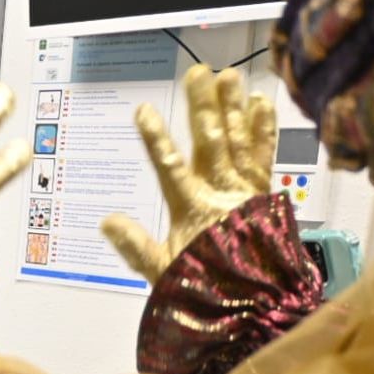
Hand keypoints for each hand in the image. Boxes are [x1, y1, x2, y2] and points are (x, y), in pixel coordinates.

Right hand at [101, 65, 277, 283]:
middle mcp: (222, 192)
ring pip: (239, 141)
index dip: (156, 138)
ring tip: (229, 76)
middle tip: (196, 73)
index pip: (170, 167)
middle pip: (211, 142)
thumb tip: (107, 222)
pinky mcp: (264, 192)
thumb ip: (135, 246)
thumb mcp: (162, 271)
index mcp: (192, 209)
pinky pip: (265, 155)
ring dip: (234, 108)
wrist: (254, 300)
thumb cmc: (206, 285)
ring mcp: (246, 189)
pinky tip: (263, 103)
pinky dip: (265, 129)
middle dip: (202, 106)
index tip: (144, 110)